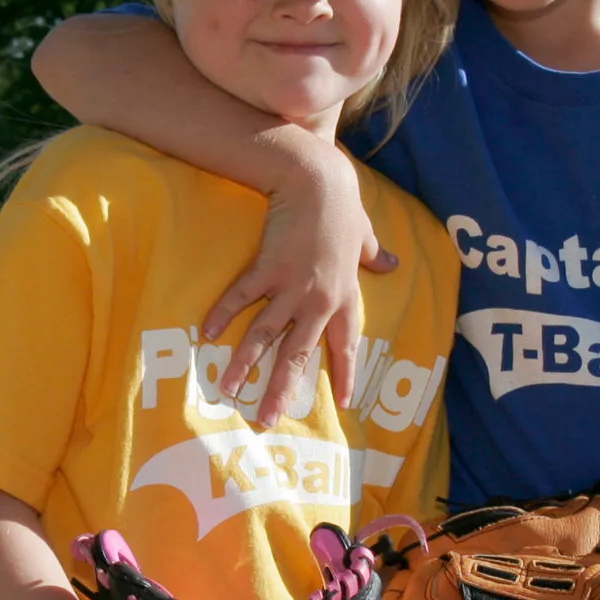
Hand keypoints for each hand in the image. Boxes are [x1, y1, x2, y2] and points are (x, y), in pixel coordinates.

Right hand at [205, 149, 395, 428]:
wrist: (317, 179)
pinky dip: (224, 314)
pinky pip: (242, 297)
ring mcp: (292, 286)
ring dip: (246, 365)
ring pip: (265, 335)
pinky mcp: (268, 268)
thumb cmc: (341, 204)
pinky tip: (208, 333)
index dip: (345, 373)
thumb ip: (373, 255)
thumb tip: (392, 264)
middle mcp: (319, 299)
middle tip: (268, 419)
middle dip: (282, 389)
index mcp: (344, 294)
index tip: (344, 402)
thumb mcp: (364, 234)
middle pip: (299, 353)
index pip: (347, 342)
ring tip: (228, 390)